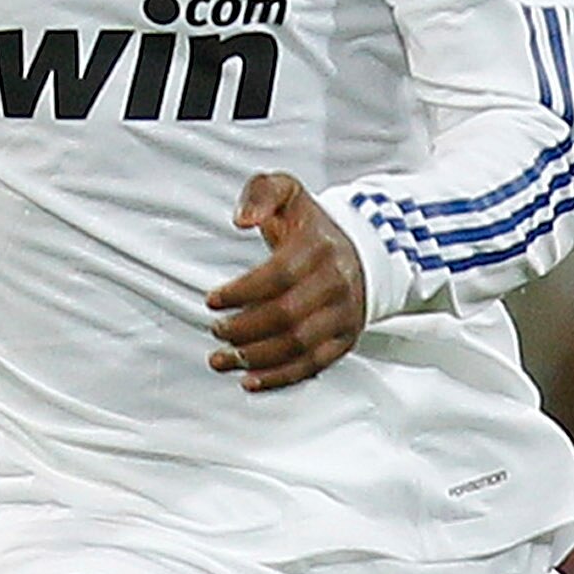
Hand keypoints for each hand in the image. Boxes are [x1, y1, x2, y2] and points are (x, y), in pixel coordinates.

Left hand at [206, 172, 366, 392]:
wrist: (361, 252)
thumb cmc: (312, 228)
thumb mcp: (288, 193)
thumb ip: (261, 193)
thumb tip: (241, 220)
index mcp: (320, 247)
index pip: (279, 275)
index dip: (242, 291)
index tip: (212, 300)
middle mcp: (337, 283)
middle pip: (287, 316)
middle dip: (243, 329)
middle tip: (216, 330)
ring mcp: (343, 315)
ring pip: (298, 346)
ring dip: (255, 358)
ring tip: (222, 359)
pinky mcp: (344, 340)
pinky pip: (312, 366)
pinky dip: (279, 378)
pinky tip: (251, 380)